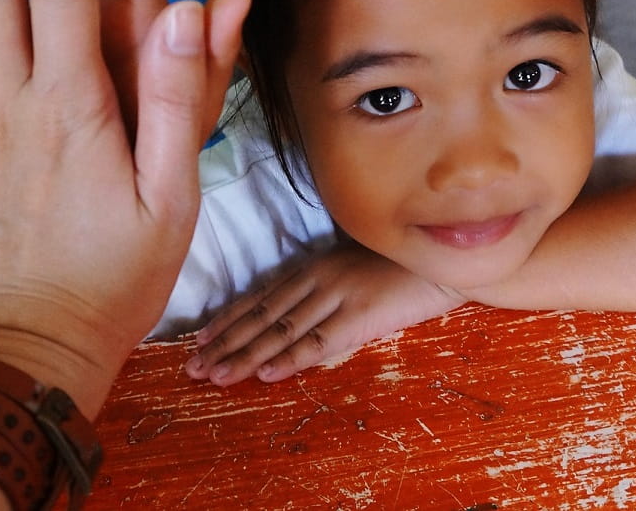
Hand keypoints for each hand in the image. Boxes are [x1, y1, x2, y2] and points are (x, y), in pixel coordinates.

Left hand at [185, 242, 460, 385]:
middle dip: (226, 341)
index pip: (260, 296)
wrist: (440, 261)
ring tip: (217, 374)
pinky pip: (318, 341)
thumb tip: (287, 316)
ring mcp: (336, 296)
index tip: (201, 339)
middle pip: (262, 315)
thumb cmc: (395, 265)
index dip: (229, 318)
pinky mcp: (359, 316)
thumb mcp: (348, 268)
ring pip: (281, 330)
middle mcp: (317, 278)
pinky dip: (290, 358)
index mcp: (313, 265)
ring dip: (246, 354)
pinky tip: (266, 372)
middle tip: (194, 366)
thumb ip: (318, 287)